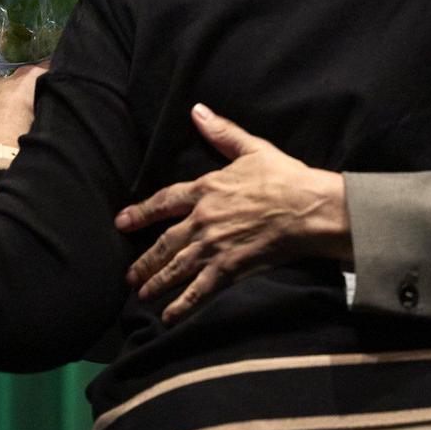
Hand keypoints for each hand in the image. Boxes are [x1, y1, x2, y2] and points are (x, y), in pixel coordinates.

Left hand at [116, 104, 349, 323]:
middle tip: (129, 275)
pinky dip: (181, 306)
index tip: (122, 222)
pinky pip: (198, 291)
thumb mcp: (252, 148)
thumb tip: (197, 111)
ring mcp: (212, 247)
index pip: (164, 201)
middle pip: (164, 243)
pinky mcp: (228, 269)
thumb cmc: (284, 177)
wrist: (307, 209)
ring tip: (142, 295)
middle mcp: (202, 220)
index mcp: (206, 189)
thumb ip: (222, 132)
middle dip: (144, 261)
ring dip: (155, 283)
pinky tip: (168, 318)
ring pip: (175, 269)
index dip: (141, 213)